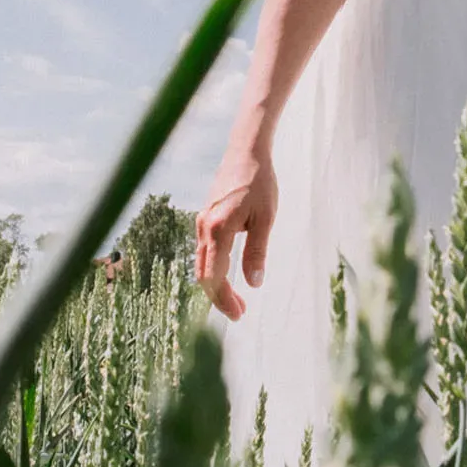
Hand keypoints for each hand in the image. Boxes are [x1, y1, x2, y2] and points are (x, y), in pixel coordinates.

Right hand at [195, 140, 279, 319]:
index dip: (224, 299)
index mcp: (218, 230)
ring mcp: (201, 222)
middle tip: (240, 312)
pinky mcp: (205, 218)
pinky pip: (203, 252)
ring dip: (216, 284)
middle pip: (204, 275)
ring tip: (236, 299)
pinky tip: (228, 274)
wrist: (246, 152)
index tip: (239, 314)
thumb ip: (257, 252)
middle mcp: (204, 228)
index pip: (215, 277)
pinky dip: (213, 269)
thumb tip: (253, 283)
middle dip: (219, 297)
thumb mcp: (265, 219)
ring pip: (201, 264)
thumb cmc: (259, 183)